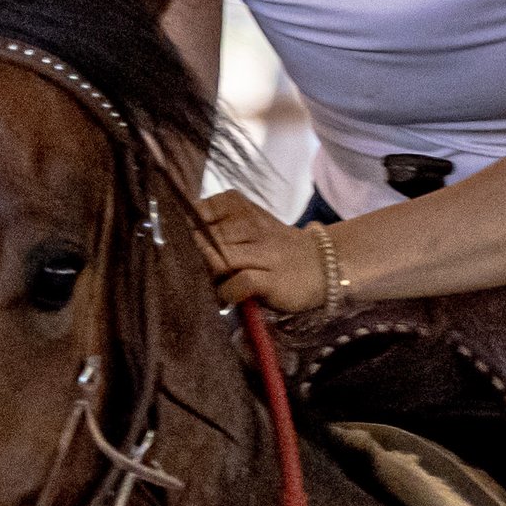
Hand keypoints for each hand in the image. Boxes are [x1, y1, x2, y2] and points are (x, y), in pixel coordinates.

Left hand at [193, 190, 331, 313]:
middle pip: (206, 236)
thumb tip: (181, 234)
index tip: (185, 241)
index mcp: (243, 209)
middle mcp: (253, 226)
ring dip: (209, 274)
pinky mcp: (274, 280)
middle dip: (194, 255)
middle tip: (194, 270)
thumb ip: (219, 226)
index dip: (188, 227)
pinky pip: (240, 282)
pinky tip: (228, 296)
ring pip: (219, 257)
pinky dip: (228, 292)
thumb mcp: (252, 226)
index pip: (202, 209)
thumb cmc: (279, 249)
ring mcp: (265, 253)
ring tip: (211, 283)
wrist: (325, 265)